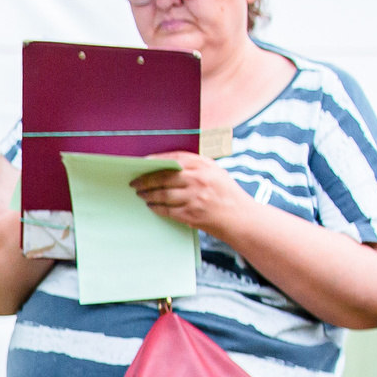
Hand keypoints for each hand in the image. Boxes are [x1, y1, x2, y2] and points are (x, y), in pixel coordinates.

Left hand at [129, 153, 252, 242]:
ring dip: (148, 194)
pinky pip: (167, 209)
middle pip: (164, 177)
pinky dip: (156, 208)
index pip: (176, 159)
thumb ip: (196, 168)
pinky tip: (151, 206)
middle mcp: (200, 179)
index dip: (157, 160)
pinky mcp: (191, 213)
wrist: (241, 218)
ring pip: (163, 194)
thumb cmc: (227, 195)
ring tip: (141, 194)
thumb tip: (167, 166)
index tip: (144, 162)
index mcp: (206, 166)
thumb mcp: (216, 173)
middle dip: (146, 180)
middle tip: (135, 182)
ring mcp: (195, 197)